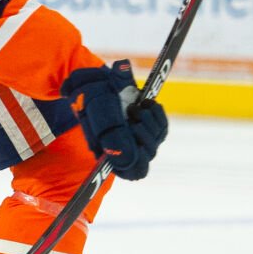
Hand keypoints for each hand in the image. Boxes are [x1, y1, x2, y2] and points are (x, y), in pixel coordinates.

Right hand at [63, 60, 168, 180]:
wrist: (94, 82)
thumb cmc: (90, 99)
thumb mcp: (96, 114)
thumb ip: (112, 137)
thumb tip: (131, 158)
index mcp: (110, 154)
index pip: (132, 170)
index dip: (138, 161)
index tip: (137, 144)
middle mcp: (126, 149)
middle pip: (147, 153)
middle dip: (142, 132)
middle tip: (130, 111)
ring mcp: (138, 136)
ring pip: (156, 139)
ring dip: (150, 120)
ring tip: (134, 106)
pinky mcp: (149, 124)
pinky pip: (162, 126)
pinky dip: (158, 113)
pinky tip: (148, 103)